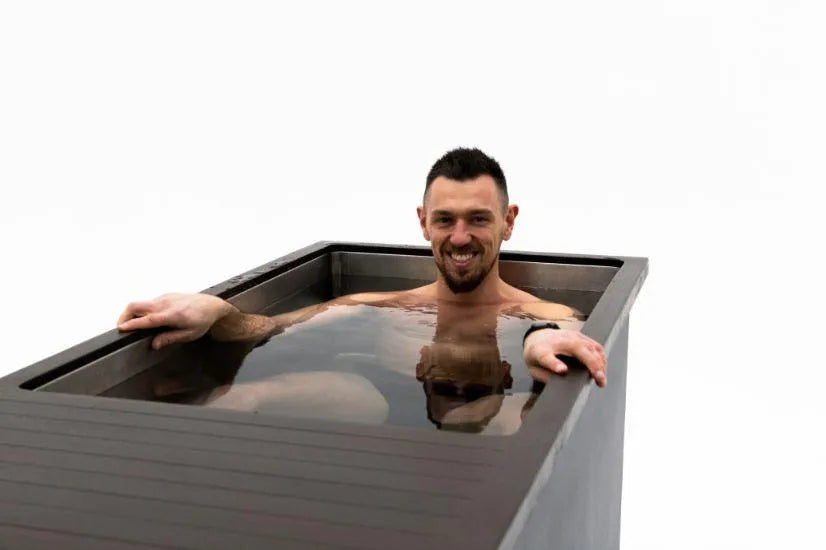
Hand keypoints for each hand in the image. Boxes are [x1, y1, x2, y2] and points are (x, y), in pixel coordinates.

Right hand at [117, 293, 237, 349]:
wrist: (212, 305)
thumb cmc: (203, 320)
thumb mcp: (190, 334)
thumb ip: (170, 338)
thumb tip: (154, 344)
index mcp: (173, 315)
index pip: (148, 319)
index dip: (133, 324)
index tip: (122, 328)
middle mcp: (166, 304)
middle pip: (136, 305)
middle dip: (124, 316)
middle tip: (121, 328)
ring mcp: (164, 298)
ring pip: (140, 304)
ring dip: (132, 314)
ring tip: (133, 327)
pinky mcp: (165, 296)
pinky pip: (149, 303)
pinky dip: (142, 311)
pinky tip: (148, 320)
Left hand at [522, 328, 607, 386]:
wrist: (536, 338)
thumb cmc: (537, 356)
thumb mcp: (534, 367)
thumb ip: (545, 373)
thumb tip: (562, 373)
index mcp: (544, 350)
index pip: (547, 356)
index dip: (554, 364)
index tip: (562, 370)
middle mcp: (560, 340)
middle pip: (581, 349)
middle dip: (594, 365)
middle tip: (600, 382)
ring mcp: (572, 336)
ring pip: (592, 347)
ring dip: (600, 363)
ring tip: (602, 379)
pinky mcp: (580, 336)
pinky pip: (595, 345)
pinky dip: (601, 357)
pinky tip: (602, 368)